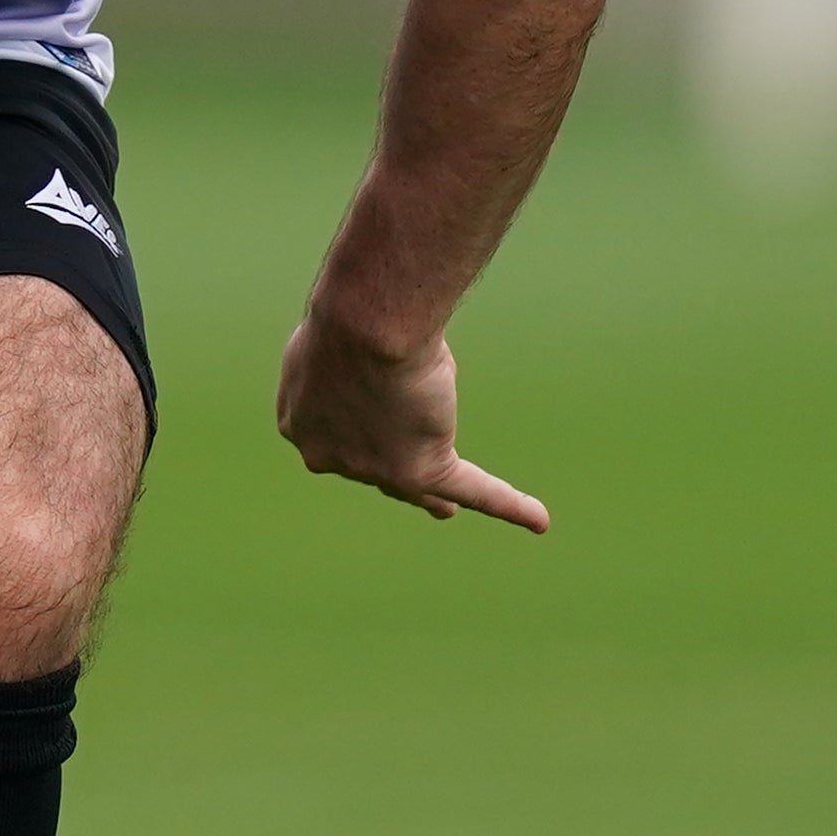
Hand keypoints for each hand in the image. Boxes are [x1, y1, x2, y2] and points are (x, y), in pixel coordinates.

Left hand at [273, 313, 546, 531]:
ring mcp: (370, 470)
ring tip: (444, 509)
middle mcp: (328, 455)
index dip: (360, 430)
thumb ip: (352, 366)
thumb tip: (379, 369)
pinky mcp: (417, 471)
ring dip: (433, 494)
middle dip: (390, 471)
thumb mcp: (339, 339)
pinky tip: (535, 519)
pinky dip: (506, 504)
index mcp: (300, 421)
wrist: (367, 326)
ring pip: (412, 483)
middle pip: (371, 464)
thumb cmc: (354, 316)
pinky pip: (472, 490)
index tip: (374, 432)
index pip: (336, 435)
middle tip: (406, 487)